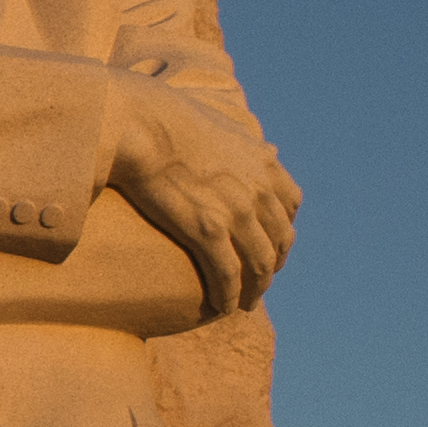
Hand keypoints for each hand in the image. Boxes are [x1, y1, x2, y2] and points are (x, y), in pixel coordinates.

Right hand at [104, 77, 300, 314]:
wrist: (137, 123)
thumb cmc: (164, 119)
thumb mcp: (218, 122)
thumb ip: (242, 138)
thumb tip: (254, 141)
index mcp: (262, 163)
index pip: (290, 204)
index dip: (283, 230)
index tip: (270, 244)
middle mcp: (258, 189)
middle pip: (280, 239)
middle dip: (273, 266)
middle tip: (259, 283)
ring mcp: (236, 211)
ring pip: (259, 263)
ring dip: (255, 289)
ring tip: (244, 303)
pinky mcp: (207, 230)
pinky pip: (228, 273)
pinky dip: (230, 295)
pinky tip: (223, 307)